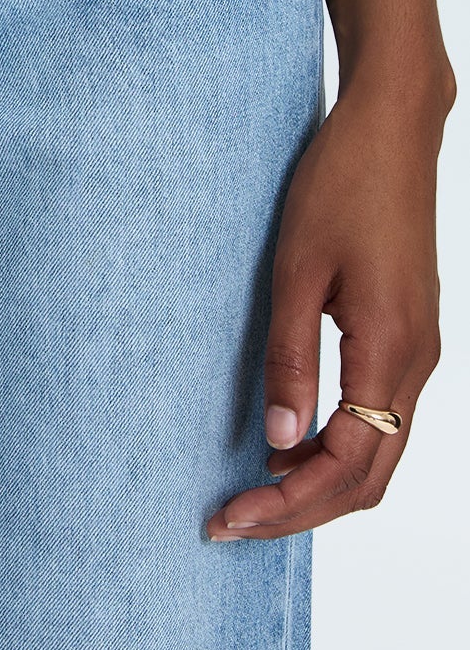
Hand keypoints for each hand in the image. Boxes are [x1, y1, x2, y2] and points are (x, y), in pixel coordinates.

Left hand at [205, 61, 452, 540]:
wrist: (392, 128)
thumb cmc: (341, 184)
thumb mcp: (297, 269)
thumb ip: (289, 357)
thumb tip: (278, 439)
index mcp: (390, 349)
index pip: (347, 464)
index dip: (289, 503)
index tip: (230, 517)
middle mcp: (416, 361)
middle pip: (370, 476)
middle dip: (302, 510)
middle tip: (232, 522)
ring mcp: (418, 349)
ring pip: (379, 452)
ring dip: (320, 482)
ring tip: (252, 489)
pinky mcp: (408, 333)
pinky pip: (380, 417)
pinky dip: (338, 445)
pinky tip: (287, 438)